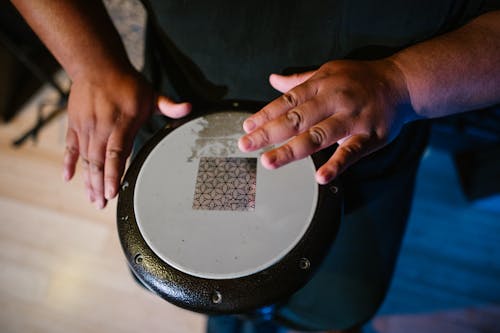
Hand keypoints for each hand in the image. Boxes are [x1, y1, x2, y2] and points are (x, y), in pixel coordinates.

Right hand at [63, 69, 190, 208]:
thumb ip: (168, 105)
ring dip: (87, 179)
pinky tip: (68, 178)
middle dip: (99, 185)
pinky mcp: (75, 124)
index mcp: (121, 123)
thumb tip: (188, 107)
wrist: (96, 64)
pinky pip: (70, 146)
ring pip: (84, 158)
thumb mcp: (151, 94)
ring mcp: (86, 126)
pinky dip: (68, 162)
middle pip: (98, 161)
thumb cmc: (127, 82)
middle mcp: (101, 127)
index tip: (111, 192)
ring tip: (91, 198)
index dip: (113, 174)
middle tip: (101, 205)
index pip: (116, 153)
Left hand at [238, 59, 417, 183]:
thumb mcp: (328, 73)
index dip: (264, 115)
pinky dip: (336, 165)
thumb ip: (299, 81)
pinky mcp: (369, 136)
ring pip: (318, 136)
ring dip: (291, 150)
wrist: (402, 83)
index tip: (246, 127)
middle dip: (268, 133)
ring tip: (269, 162)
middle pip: (296, 119)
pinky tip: (320, 177)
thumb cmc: (360, 79)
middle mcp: (334, 100)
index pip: (286, 101)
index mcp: (321, 85)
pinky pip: (351, 152)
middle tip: (245, 146)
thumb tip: (273, 80)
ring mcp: (352, 119)